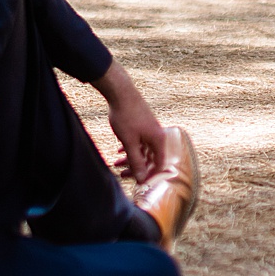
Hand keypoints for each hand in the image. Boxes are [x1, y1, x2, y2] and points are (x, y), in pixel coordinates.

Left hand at [97, 62, 168, 180]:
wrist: (121, 92)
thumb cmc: (126, 117)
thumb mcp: (130, 143)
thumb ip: (136, 162)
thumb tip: (142, 179)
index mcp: (158, 140)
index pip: (159, 165)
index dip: (149, 175)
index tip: (137, 183)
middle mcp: (157, 135)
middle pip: (149, 158)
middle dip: (135, 168)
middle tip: (122, 175)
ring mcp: (150, 129)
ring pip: (142, 149)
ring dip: (130, 158)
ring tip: (116, 164)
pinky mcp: (143, 124)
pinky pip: (139, 141)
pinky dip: (130, 148)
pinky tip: (119, 151)